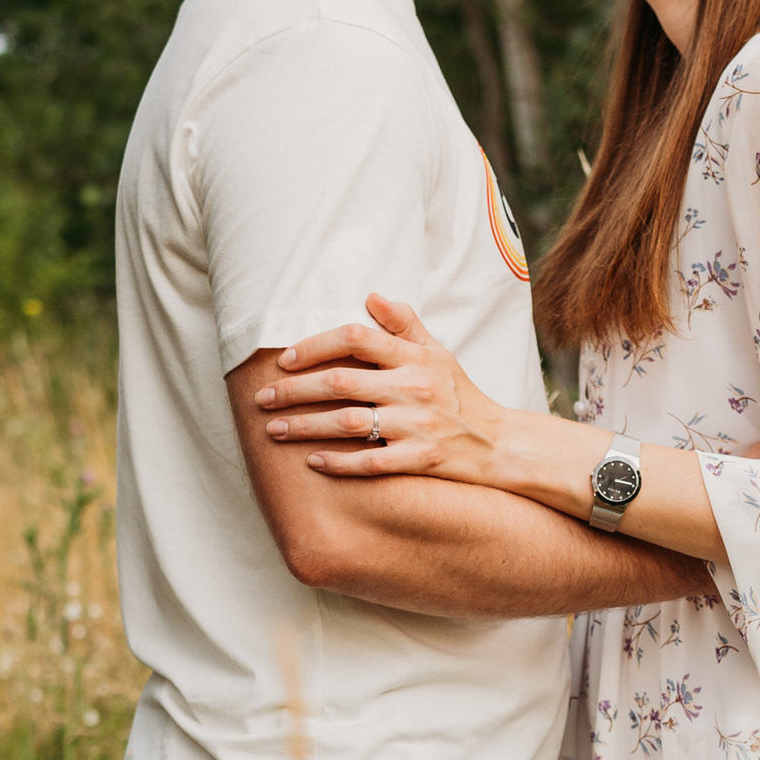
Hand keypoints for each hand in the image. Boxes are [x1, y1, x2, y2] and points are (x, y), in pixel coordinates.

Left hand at [254, 294, 506, 481]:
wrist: (497, 443)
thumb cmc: (459, 394)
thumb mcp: (438, 352)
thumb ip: (404, 324)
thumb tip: (370, 296)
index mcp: (414, 357)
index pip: (355, 338)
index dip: (315, 346)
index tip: (285, 360)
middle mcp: (413, 388)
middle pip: (340, 382)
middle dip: (294, 390)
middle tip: (262, 398)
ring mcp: (416, 425)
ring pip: (347, 423)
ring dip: (305, 427)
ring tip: (274, 431)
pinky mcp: (420, 459)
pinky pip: (370, 462)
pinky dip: (339, 463)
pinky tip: (312, 463)